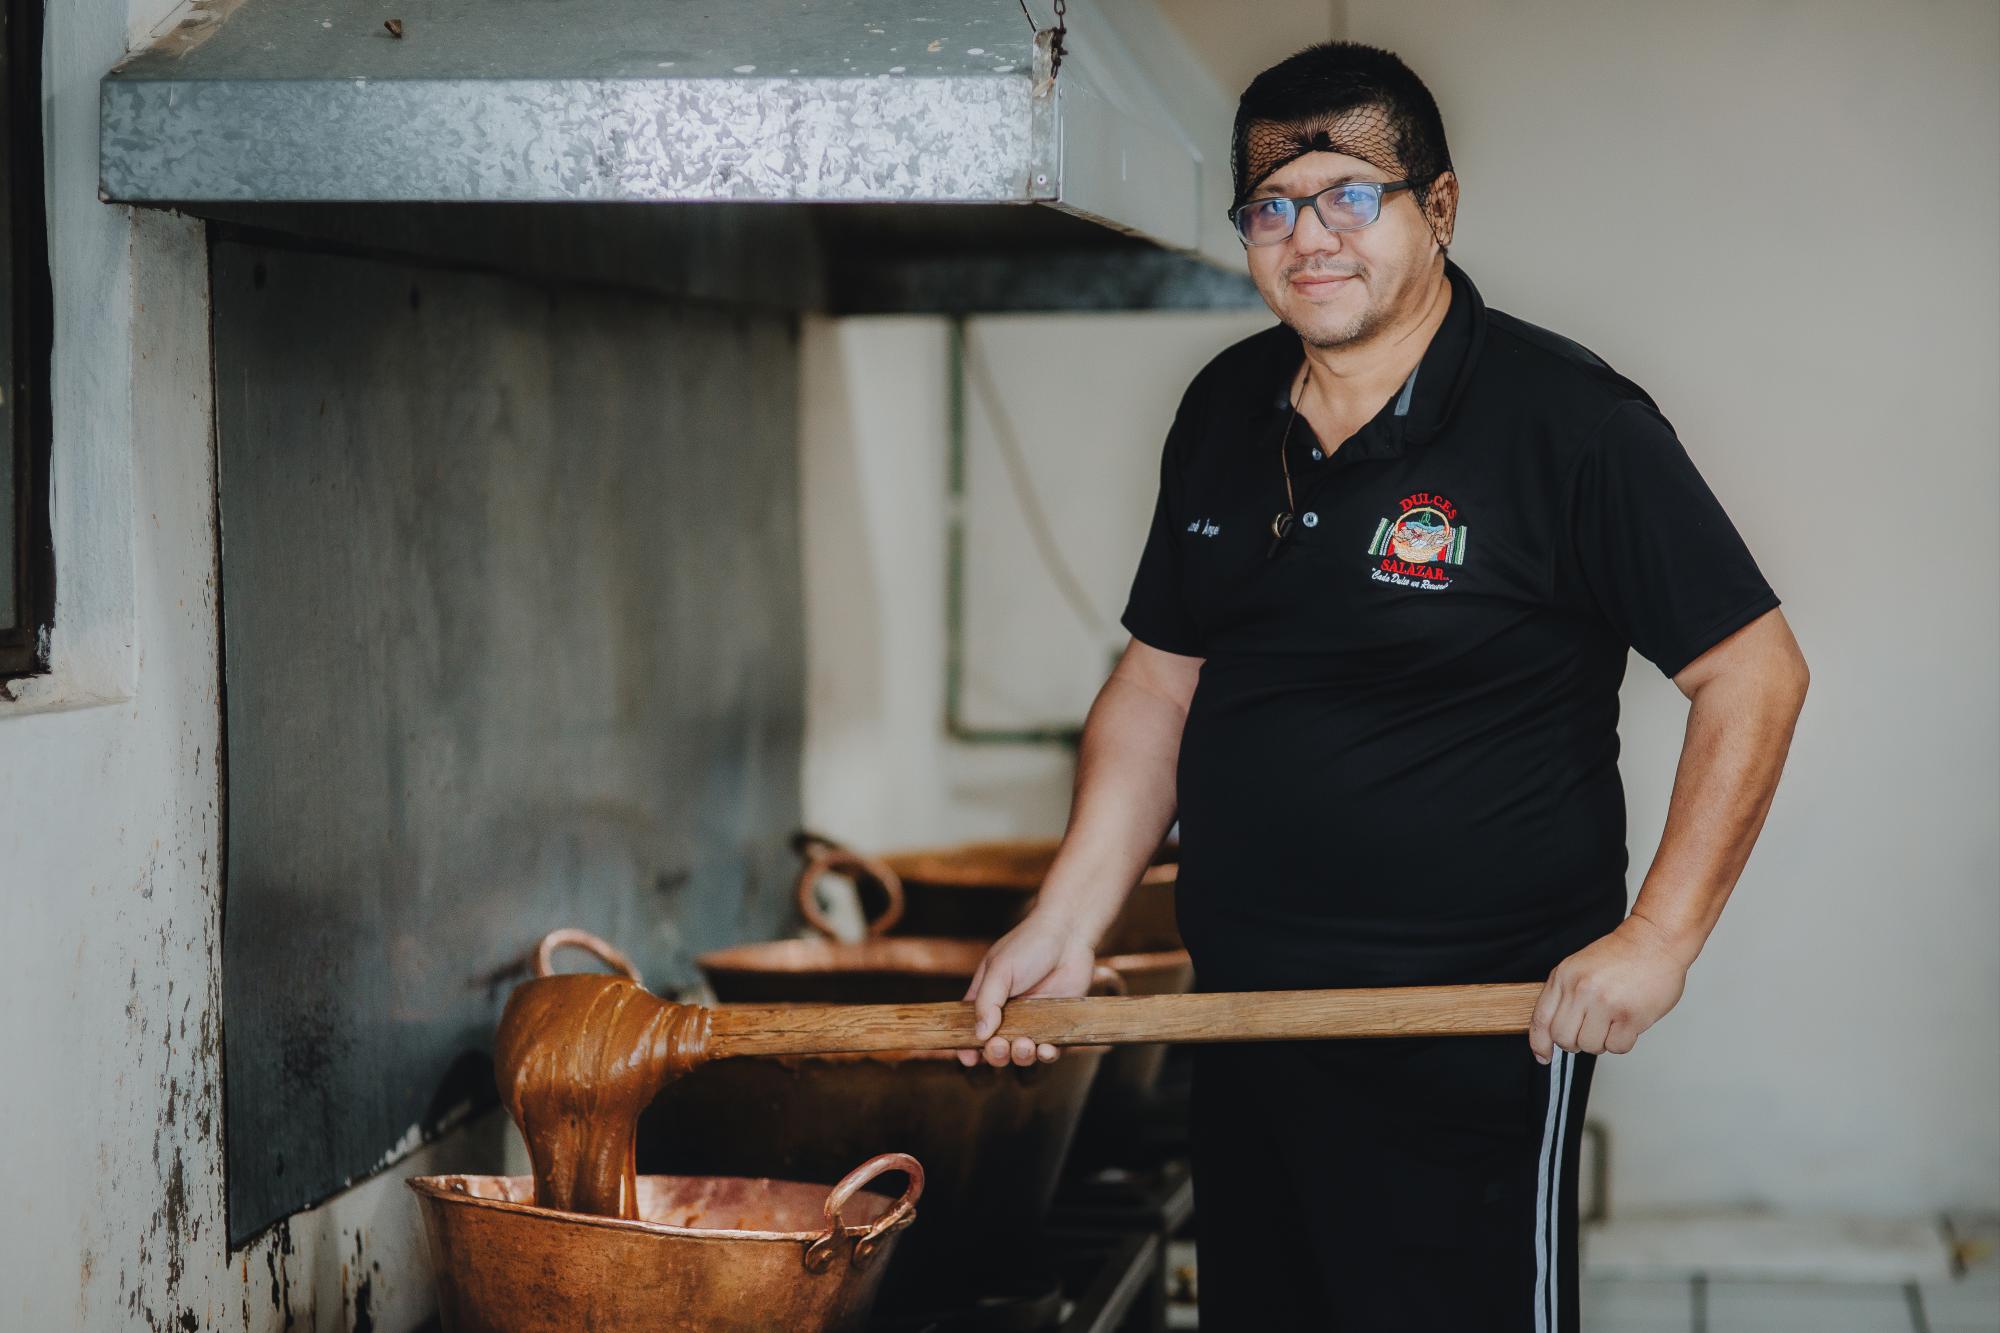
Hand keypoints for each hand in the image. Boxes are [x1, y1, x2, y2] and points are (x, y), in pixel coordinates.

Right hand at [956, 910, 1097, 1067]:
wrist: (1070, 934)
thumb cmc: (1030, 945)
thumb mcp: (1000, 970)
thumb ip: (987, 1002)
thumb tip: (979, 1035)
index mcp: (988, 998)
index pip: (972, 1028)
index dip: (967, 1046)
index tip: (968, 1058)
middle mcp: (1008, 1013)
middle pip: (995, 1047)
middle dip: (995, 1054)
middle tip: (999, 1047)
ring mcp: (1033, 1020)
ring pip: (1022, 1053)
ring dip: (1020, 1056)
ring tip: (1024, 1045)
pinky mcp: (1057, 1023)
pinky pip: (1050, 1049)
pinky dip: (1047, 1055)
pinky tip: (1046, 1049)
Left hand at [1528, 915, 1693, 1062]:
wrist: (1654, 940)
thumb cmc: (1620, 955)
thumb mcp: (1578, 967)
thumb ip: (1563, 994)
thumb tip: (1551, 1030)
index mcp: (1564, 977)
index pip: (1541, 1019)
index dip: (1539, 1043)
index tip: (1543, 1055)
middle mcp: (1581, 990)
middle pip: (1563, 1038)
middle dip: (1574, 1043)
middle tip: (1588, 1033)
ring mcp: (1605, 1003)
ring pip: (1590, 1046)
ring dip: (1601, 1042)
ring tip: (1611, 1023)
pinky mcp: (1630, 1016)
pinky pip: (1616, 1047)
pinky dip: (1621, 1042)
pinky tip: (1626, 1024)